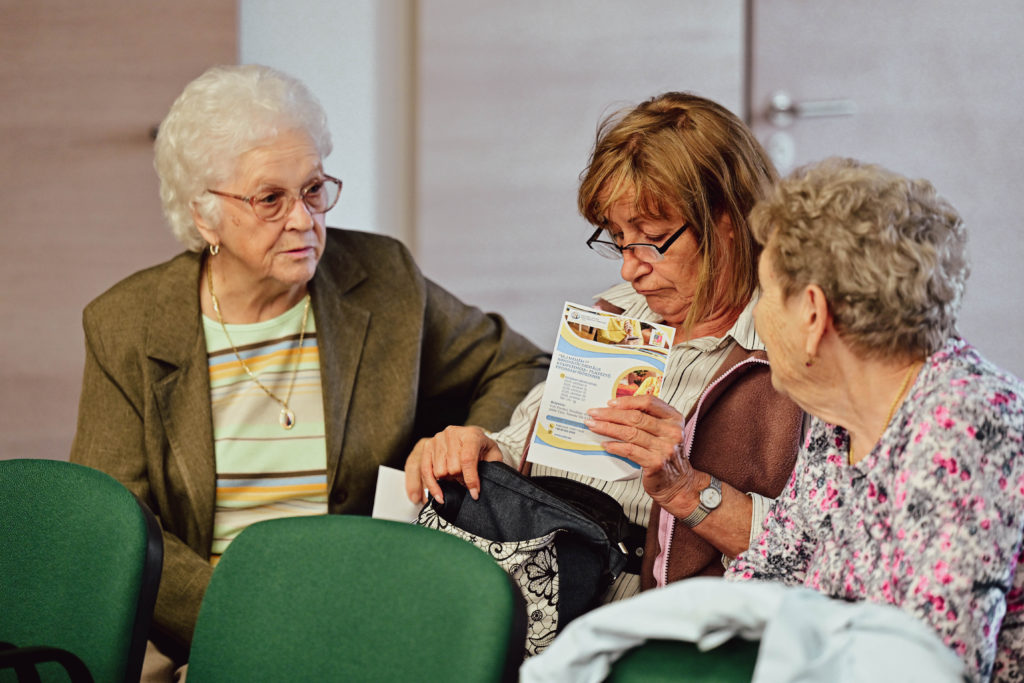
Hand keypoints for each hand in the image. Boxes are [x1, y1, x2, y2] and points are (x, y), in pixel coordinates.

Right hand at [403, 425, 502, 503]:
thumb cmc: (482, 448)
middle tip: (466, 480)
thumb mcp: (493, 455)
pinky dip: (432, 486)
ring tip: (456, 477)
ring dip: (449, 480)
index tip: (475, 493)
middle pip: (453, 468)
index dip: (471, 479)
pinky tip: (439, 496)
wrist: (471, 437)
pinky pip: (425, 471)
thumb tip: (482, 484)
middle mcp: (452, 433)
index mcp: (471, 434)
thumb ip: (492, 467)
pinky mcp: (427, 446)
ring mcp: (438, 439)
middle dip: (461, 479)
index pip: (467, 459)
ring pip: (440, 472)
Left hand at [584, 394, 701, 509]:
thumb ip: (649, 419)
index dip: (627, 401)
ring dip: (608, 428)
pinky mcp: (656, 463)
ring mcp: (665, 448)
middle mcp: (672, 432)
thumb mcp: (665, 432)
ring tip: (594, 426)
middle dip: (611, 414)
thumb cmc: (666, 455)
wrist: (678, 484)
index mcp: (674, 419)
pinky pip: (630, 451)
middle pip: (636, 417)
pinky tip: (605, 444)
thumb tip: (617, 409)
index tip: (610, 403)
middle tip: (594, 413)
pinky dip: (615, 446)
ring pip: (630, 433)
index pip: (649, 402)